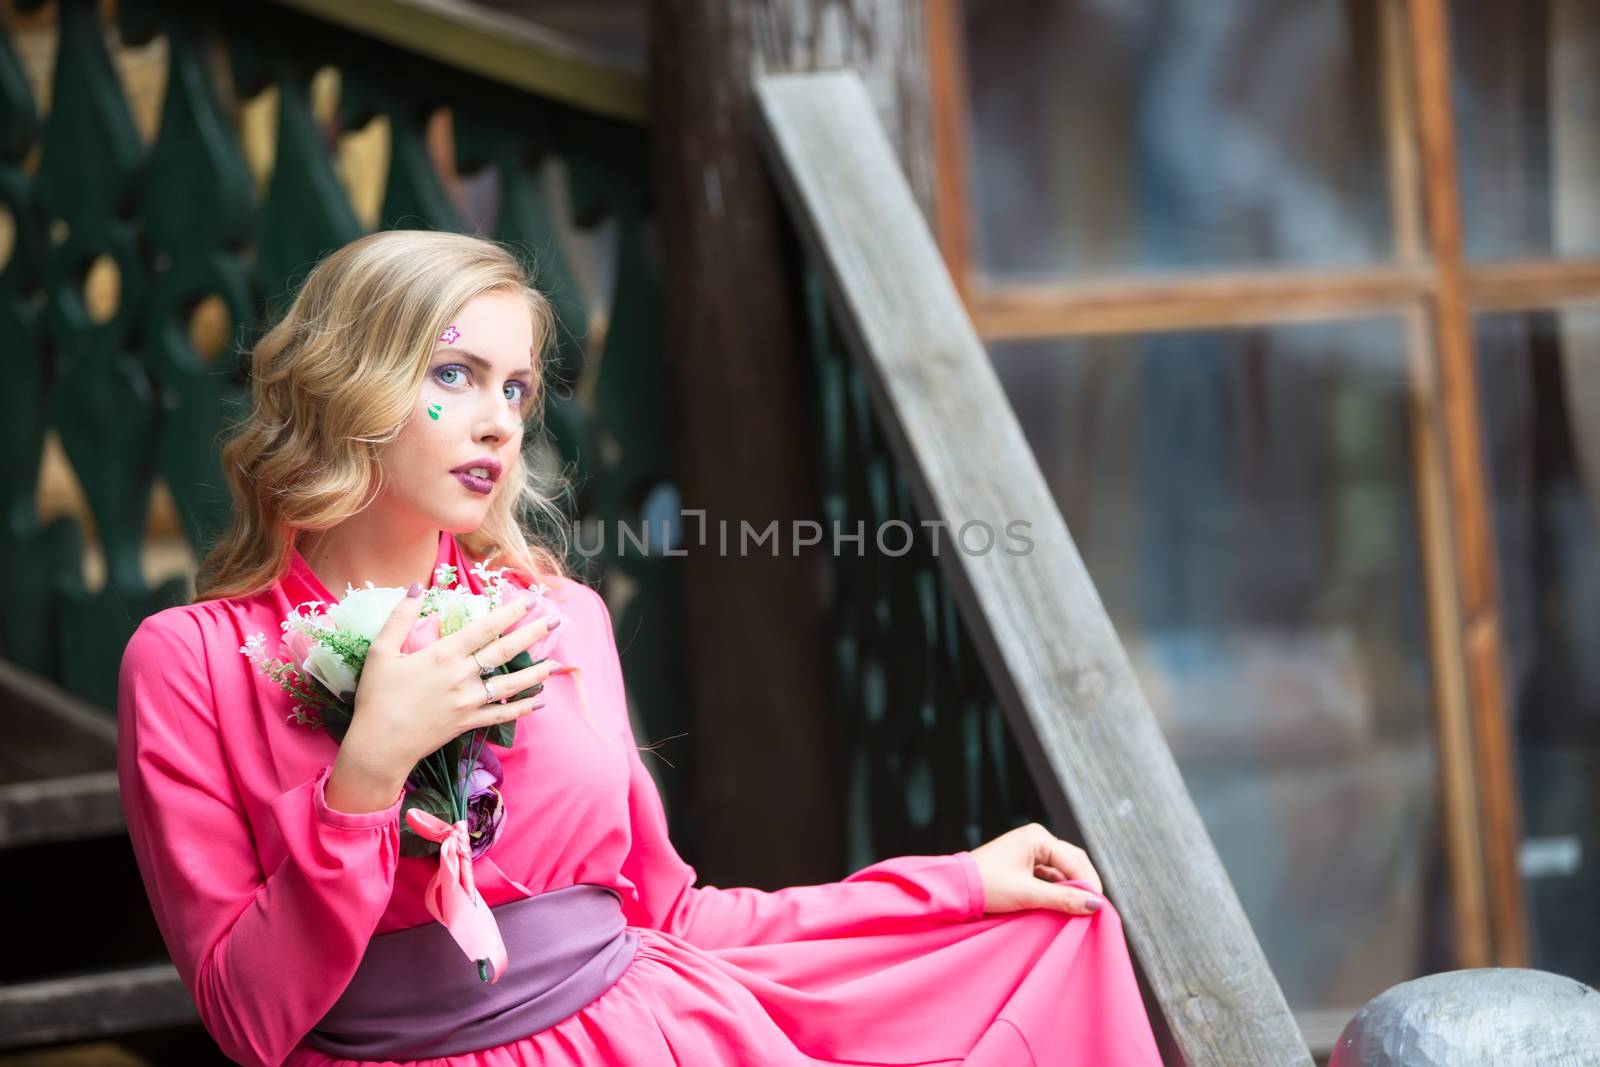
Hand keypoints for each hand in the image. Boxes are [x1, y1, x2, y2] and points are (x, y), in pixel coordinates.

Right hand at [332, 585, 565, 801]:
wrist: (378, 745)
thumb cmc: (377, 697)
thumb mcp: (380, 651)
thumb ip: (400, 617)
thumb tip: (415, 586)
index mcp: (442, 655)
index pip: (484, 628)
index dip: (509, 613)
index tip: (529, 600)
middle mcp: (462, 676)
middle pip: (504, 651)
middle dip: (532, 634)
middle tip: (556, 621)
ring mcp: (468, 702)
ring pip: (510, 684)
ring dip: (536, 672)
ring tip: (557, 662)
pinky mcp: (468, 723)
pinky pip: (501, 715)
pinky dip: (522, 708)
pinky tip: (539, 701)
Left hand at [967, 822, 1105, 916]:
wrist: (956, 887)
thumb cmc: (988, 886)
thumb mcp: (1028, 894)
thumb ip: (1063, 899)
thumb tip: (1095, 905)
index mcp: (1037, 837)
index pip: (1074, 860)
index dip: (1088, 884)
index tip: (1098, 908)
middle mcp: (1036, 838)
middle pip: (1072, 861)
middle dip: (1083, 884)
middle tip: (1094, 909)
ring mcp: (1029, 849)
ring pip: (1062, 868)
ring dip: (1072, 887)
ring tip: (1081, 909)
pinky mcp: (1023, 862)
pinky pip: (1049, 874)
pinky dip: (1058, 888)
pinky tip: (1063, 903)